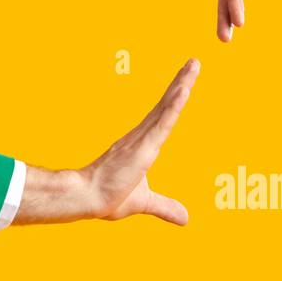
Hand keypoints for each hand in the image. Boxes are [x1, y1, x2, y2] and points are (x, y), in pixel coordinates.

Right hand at [79, 58, 199, 224]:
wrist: (87, 198)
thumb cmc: (108, 197)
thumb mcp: (145, 202)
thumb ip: (165, 206)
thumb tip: (186, 218)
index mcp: (142, 144)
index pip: (164, 116)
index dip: (175, 98)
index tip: (186, 80)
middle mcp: (142, 135)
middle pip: (167, 104)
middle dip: (181, 82)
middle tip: (194, 62)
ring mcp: (142, 139)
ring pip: (167, 108)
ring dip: (181, 85)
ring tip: (194, 66)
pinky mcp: (142, 146)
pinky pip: (162, 122)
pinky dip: (174, 106)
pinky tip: (184, 90)